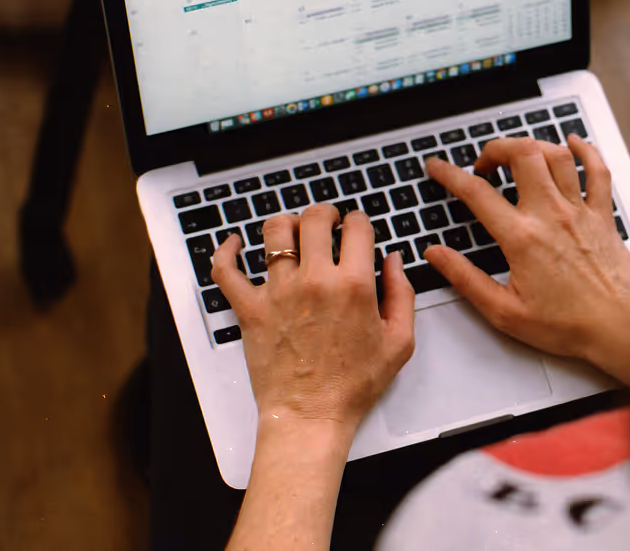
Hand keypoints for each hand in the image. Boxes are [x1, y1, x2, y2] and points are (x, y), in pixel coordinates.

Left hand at [212, 206, 415, 428]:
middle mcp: (314, 281)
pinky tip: (234, 244)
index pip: (357, 227)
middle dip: (325, 213)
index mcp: (354, 285)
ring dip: (286, 223)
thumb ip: (403, 293)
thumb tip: (394, 259)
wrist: (311, 416)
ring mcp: (278, 292)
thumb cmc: (354, 385)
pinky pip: (226, 270)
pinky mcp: (250, 309)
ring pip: (274, 233)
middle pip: (314, 219)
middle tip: (328, 221)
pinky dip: (226, 251)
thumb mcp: (400, 341)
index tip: (357, 227)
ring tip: (292, 231)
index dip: (359, 220)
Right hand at [423, 135, 629, 391]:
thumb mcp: (504, 312)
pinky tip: (574, 143)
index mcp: (522, 238)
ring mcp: (579, 211)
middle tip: (484, 164)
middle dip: (496, 148)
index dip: (450, 174)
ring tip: (518, 155)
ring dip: (533, 146)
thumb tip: (437, 255)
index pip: (477, 193)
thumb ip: (465, 279)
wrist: (619, 329)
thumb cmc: (568, 326)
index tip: (438, 168)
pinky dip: (586, 150)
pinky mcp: (603, 216)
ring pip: (557, 155)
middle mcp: (551, 215)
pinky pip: (598, 171)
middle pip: (522, 154)